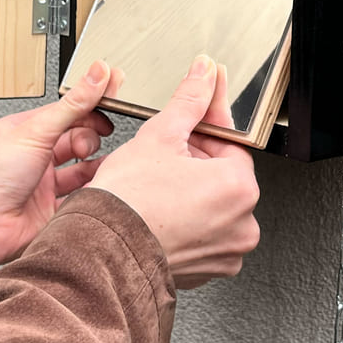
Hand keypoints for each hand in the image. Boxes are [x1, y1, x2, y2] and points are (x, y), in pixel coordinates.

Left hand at [0, 60, 114, 270]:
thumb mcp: (37, 131)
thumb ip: (72, 105)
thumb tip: (96, 74)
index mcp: (25, 131)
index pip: (65, 112)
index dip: (90, 105)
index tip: (112, 98)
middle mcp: (34, 156)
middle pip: (75, 139)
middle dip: (91, 136)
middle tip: (102, 135)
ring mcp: (42, 184)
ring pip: (79, 169)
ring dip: (95, 164)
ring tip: (106, 160)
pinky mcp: (50, 210)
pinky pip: (78, 198)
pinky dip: (91, 191)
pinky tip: (99, 185)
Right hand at [91, 55, 260, 288]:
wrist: (100, 251)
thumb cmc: (128, 202)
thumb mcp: (161, 134)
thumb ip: (190, 99)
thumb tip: (204, 74)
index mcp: (240, 188)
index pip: (230, 142)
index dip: (205, 124)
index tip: (199, 111)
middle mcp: (242, 224)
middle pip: (222, 173)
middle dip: (196, 158)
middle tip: (164, 155)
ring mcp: (226, 251)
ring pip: (213, 202)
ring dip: (191, 188)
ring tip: (159, 183)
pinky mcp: (208, 269)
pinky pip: (203, 231)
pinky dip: (187, 218)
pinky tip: (161, 209)